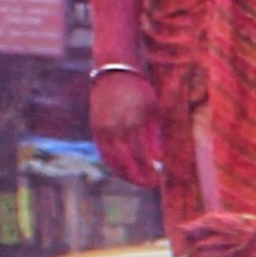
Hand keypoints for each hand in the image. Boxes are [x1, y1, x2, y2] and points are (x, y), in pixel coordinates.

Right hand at [92, 61, 161, 193]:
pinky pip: (104, 152)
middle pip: (124, 161)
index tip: (158, 178)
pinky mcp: (95, 129)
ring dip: (124, 174)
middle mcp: (114, 127)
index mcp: (131, 122)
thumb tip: (159, 160)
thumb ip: (154, 136)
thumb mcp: (152, 110)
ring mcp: (102, 128)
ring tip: (138, 180)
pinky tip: (125, 170)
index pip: (140, 155)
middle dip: (137, 176)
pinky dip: (113, 164)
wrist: (114, 72)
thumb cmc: (139, 90)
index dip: (148, 170)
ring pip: (111, 160)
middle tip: (150, 184)